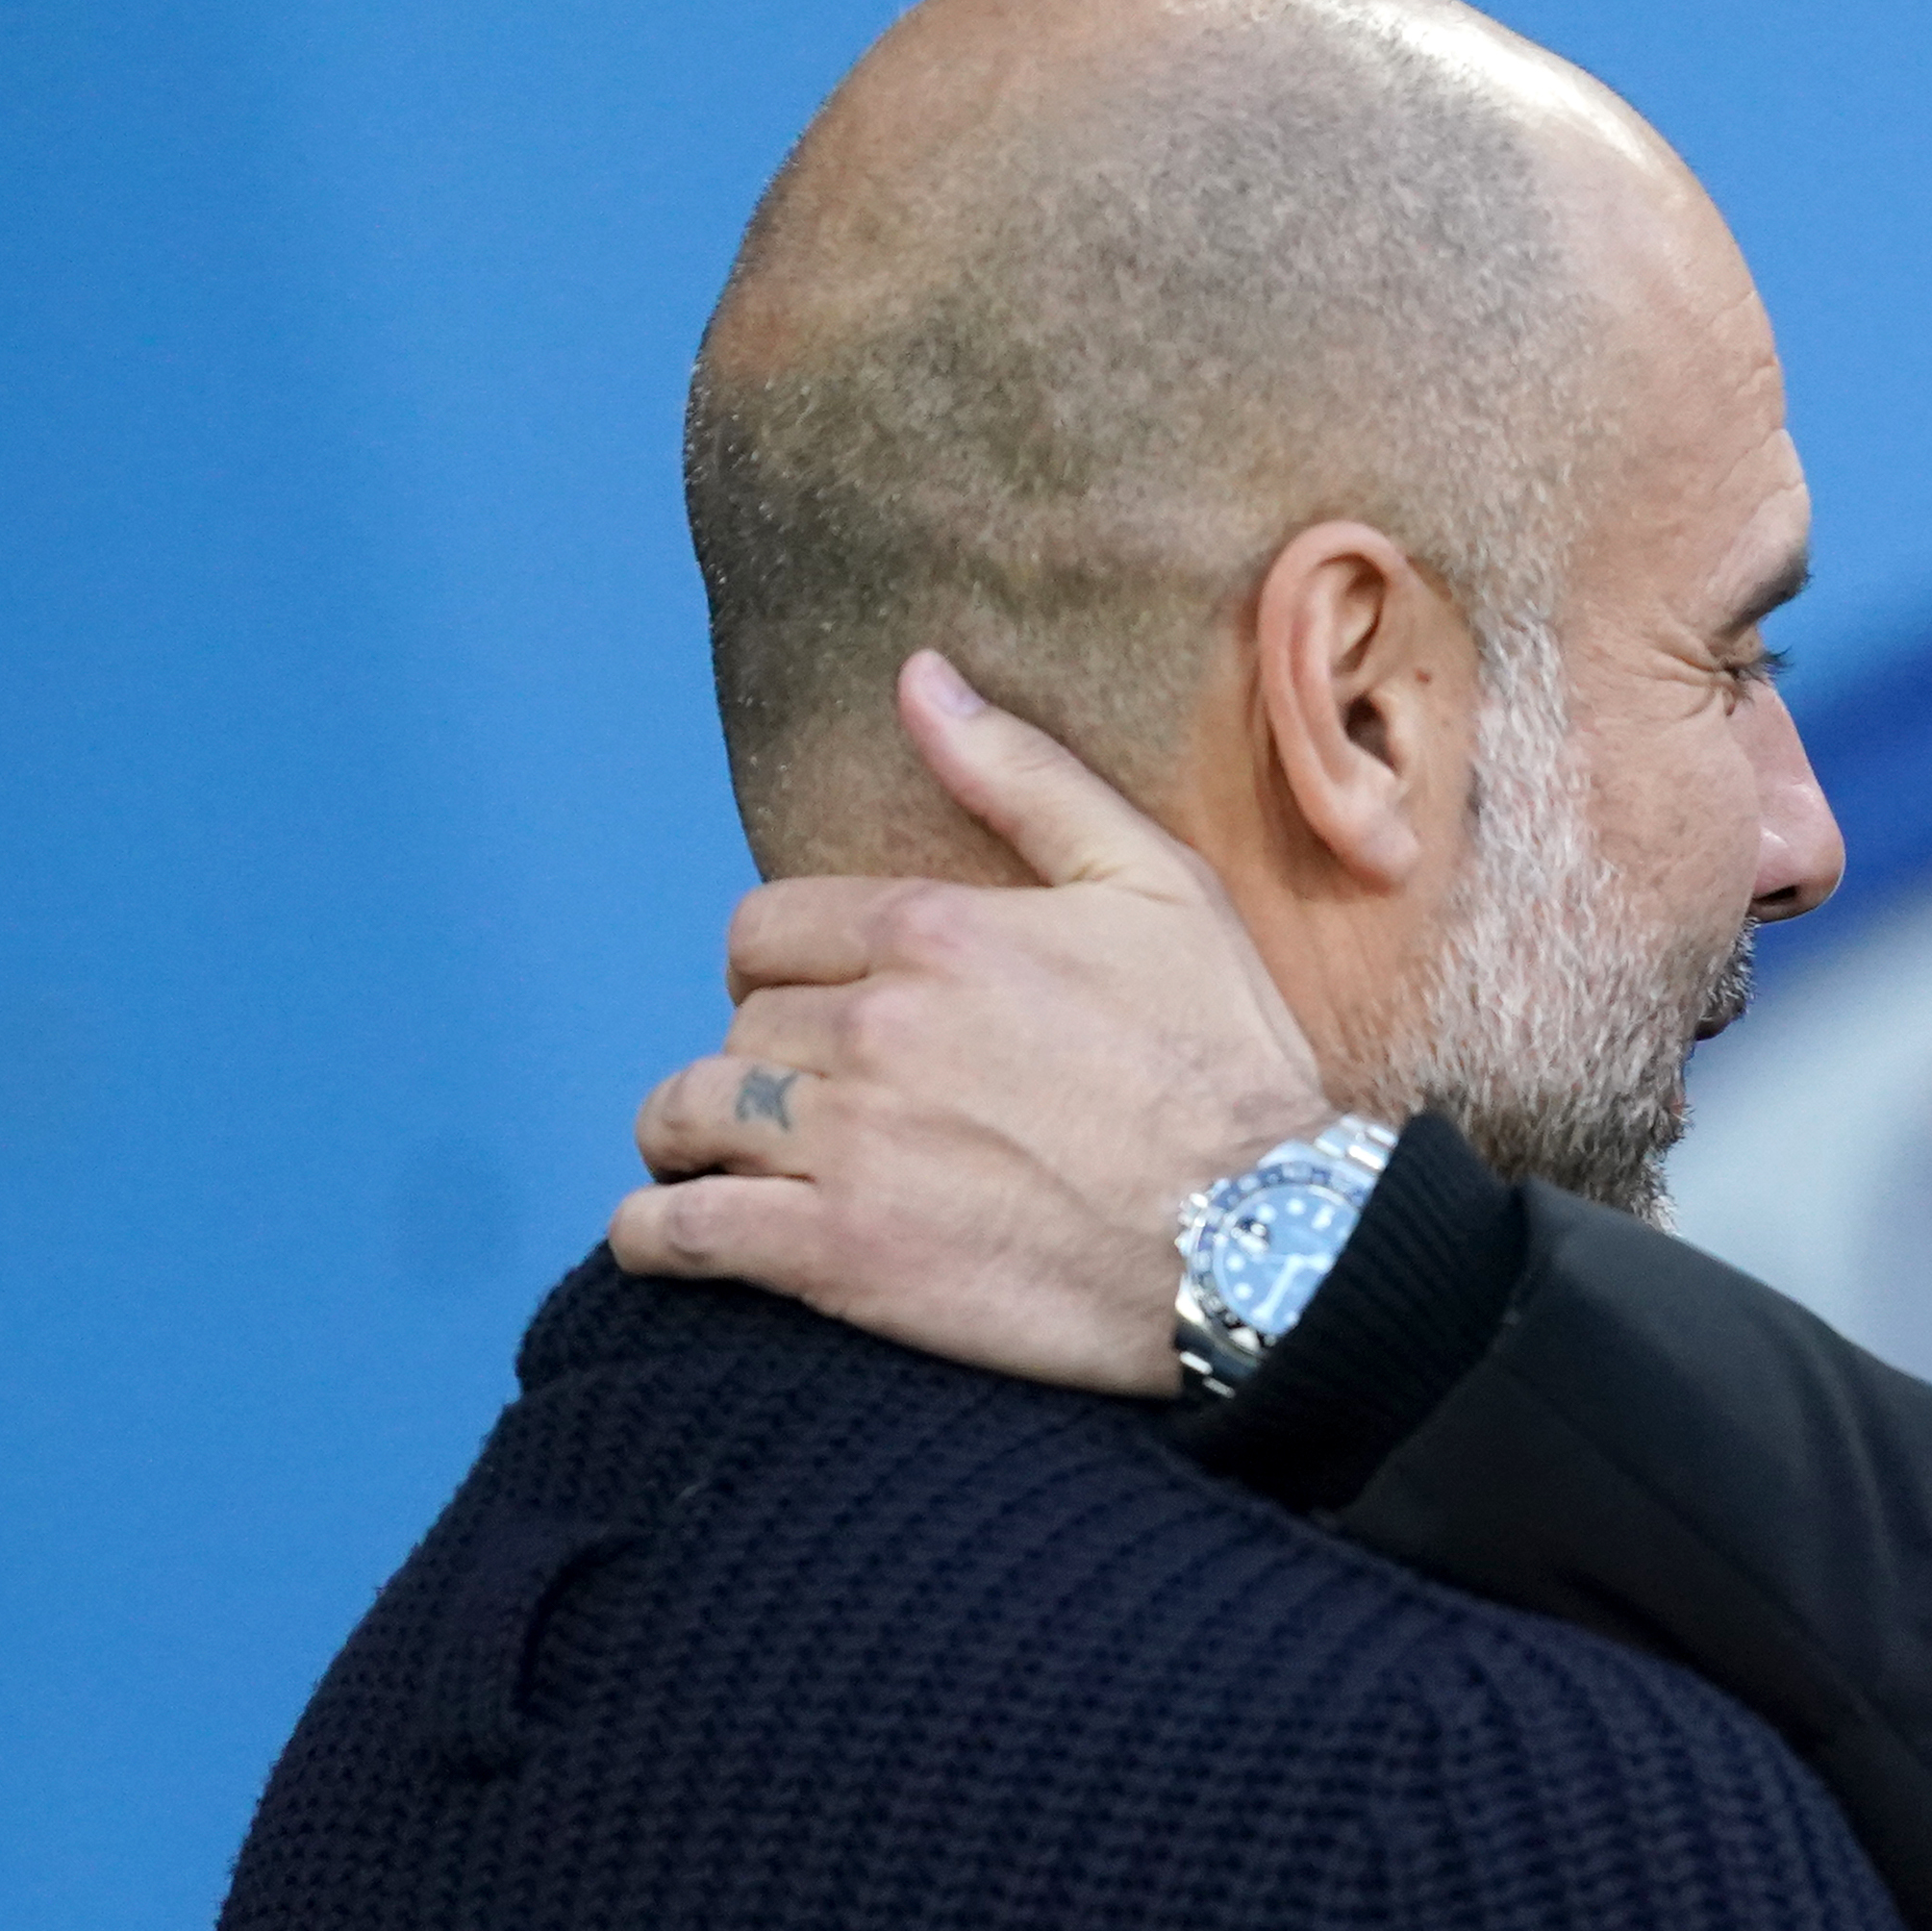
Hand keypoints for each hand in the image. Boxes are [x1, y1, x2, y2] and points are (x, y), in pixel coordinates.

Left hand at [613, 652, 1333, 1393]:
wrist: (1274, 1240)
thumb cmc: (1229, 1065)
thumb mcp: (1156, 889)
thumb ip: (1026, 780)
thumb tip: (920, 677)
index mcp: (935, 928)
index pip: (766, 931)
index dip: (780, 972)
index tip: (811, 1011)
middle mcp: (876, 1025)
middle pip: (737, 1028)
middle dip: (759, 1061)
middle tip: (801, 1105)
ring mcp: (852, 1141)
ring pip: (690, 1117)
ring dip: (690, 1140)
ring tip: (720, 1168)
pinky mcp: (844, 1253)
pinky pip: (685, 1232)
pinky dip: (657, 1235)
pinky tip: (670, 1238)